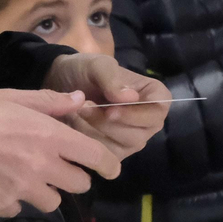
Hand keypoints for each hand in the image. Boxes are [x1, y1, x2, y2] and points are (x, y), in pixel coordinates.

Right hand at [0, 89, 121, 217]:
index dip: (109, 165)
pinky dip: (13, 200)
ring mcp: (20, 190)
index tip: (112, 170)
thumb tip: (80, 101)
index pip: (94, 157)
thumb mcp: (14, 97)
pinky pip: (17, 209)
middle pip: (78, 185)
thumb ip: (51, 103)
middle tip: (60, 169)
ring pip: (51, 202)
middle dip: (74, 178)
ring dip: (45, 192)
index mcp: (50, 137)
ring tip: (27, 178)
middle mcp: (41, 167)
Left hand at [44, 53, 170, 161]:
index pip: (158, 111)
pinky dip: (89, 142)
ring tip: (77, 114)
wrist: (63, 84)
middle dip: (109, 124)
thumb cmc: (87, 72)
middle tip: (84, 108)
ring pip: (122, 146)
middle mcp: (149, 121)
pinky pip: (107, 155)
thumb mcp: (98, 66)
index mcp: (154, 96)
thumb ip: (112, 79)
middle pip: (140, 133)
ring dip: (97, 132)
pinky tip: (75, 126)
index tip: (110, 111)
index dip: (137, 115)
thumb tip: (130, 98)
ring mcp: (133, 139)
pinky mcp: (116, 152)